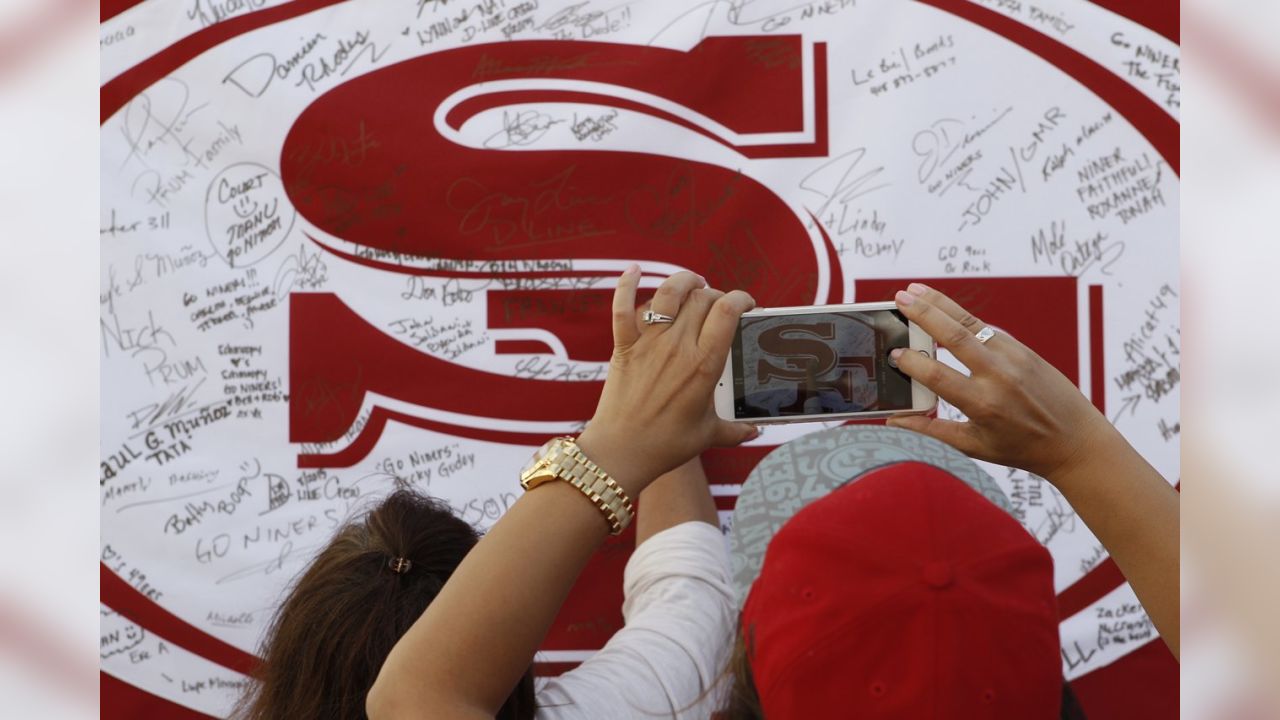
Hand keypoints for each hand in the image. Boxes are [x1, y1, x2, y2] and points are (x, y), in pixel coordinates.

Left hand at [577, 267, 757, 495]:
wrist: (621, 453)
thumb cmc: (666, 446)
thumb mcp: (708, 435)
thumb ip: (736, 429)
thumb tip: (755, 431)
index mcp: (704, 366)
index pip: (728, 313)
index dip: (741, 298)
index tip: (746, 302)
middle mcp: (677, 348)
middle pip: (702, 299)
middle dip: (716, 294)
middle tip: (719, 305)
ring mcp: (648, 344)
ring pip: (667, 294)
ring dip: (683, 281)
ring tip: (693, 284)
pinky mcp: (624, 347)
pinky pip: (621, 308)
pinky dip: (625, 285)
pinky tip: (633, 269)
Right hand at [885, 283, 1121, 480]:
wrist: (1076, 441)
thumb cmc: (1023, 448)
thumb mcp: (974, 445)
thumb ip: (932, 430)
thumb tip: (894, 421)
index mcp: (984, 405)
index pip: (939, 376)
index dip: (912, 363)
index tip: (893, 354)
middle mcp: (999, 377)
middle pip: (954, 336)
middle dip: (924, 314)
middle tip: (900, 297)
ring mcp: (1015, 358)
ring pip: (972, 323)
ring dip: (941, 304)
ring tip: (916, 289)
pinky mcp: (1024, 349)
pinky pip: (988, 329)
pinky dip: (963, 318)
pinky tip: (943, 310)